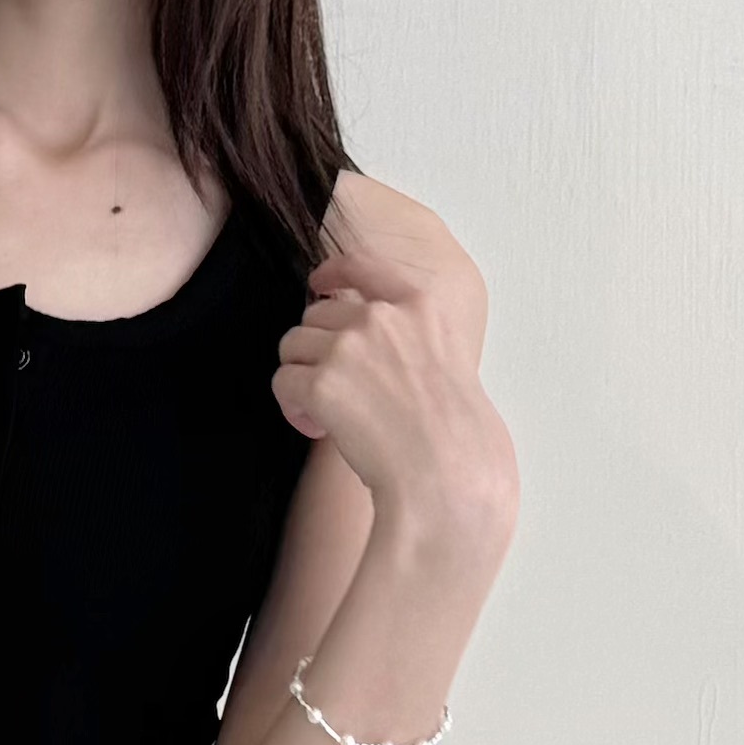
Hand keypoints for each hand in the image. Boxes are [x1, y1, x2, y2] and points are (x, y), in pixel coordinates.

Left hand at [274, 224, 519, 565]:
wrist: (450, 477)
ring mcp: (348, 348)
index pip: (362, 266)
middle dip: (317, 350)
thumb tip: (361, 344)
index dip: (332, 273)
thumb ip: (409, 340)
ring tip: (326, 415)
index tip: (318, 284)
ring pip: (293, 346)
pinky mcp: (321, 385)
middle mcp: (381, 318)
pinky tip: (317, 429)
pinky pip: (283, 383)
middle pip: (317, 315)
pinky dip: (293, 408)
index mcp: (420, 307)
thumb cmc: (459, 438)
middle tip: (337, 392)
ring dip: (301, 378)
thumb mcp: (450, 363)